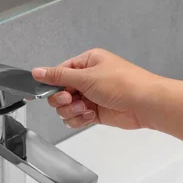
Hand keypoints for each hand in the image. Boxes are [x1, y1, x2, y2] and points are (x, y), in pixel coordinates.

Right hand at [32, 49, 182, 142]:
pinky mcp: (97, 113)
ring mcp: (92, 97)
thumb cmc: (124, 84)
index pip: (60, 72)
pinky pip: (77, 118)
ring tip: (87, 109)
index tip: (52, 92)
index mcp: (87, 62)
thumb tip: (37, 71)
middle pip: (60, 92)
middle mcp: (89, 79)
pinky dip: (80, 119)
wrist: (145, 104)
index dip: (53, 84)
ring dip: (72, 111)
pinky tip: (91, 116)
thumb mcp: (87, 76)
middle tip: (72, 100)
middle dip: (63, 100)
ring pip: (67, 108)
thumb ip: (59, 76)